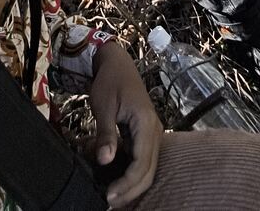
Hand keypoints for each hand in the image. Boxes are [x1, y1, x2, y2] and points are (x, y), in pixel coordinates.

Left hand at [90, 40, 162, 207]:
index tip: (109, 194)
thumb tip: (105, 161)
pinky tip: (118, 180)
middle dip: (131, 190)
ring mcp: (153, 133)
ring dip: (133, 184)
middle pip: (149, 170)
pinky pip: (144, 160)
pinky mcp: (146, 135)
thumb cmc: (110, 82)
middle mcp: (155, 131)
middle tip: (110, 202)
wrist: (117, 63)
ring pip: (149, 168)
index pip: (142, 163)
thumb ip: (106, 134)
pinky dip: (133, 173)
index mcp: (146, 123)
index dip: (127, 183)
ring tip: (114, 196)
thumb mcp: (104, 106)